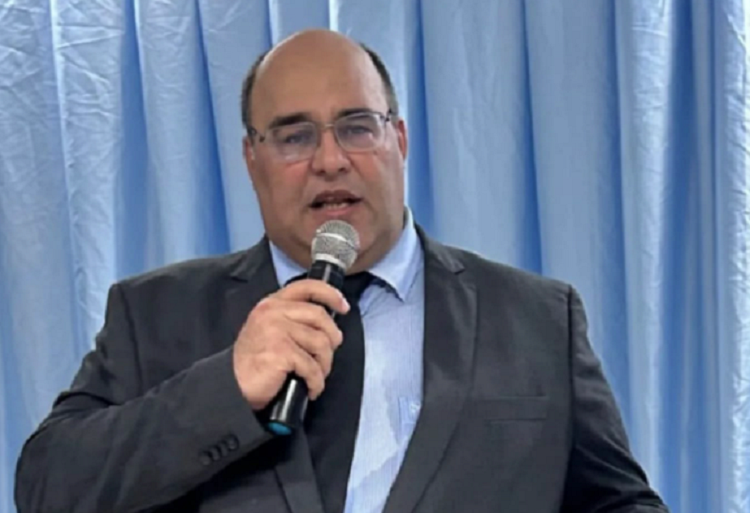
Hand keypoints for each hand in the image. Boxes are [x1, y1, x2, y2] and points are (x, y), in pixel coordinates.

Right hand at [232, 279, 349, 409]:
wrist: (231, 386)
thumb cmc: (253, 361)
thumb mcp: (268, 329)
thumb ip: (292, 319)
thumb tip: (327, 324)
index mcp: (272, 304)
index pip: (307, 287)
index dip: (331, 294)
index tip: (343, 307)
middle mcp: (273, 312)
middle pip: (321, 317)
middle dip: (332, 339)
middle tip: (327, 356)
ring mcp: (276, 330)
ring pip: (321, 343)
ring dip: (324, 364)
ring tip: (316, 375)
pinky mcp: (281, 352)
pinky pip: (312, 366)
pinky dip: (316, 381)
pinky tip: (310, 388)